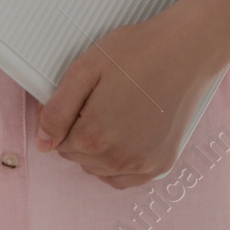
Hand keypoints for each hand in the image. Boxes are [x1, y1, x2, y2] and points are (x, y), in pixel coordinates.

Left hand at [35, 0, 229, 188]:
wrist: (186, 51)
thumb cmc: (137, 53)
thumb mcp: (85, 70)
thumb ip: (57, 110)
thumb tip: (42, 143)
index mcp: (93, 135)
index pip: (57, 143)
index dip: (63, 119)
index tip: (79, 98)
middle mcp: (118, 158)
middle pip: (78, 157)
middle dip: (79, 133)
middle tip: (99, 100)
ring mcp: (142, 164)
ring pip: (100, 169)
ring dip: (98, 150)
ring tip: (115, 113)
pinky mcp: (161, 164)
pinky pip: (126, 178)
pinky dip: (119, 163)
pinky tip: (125, 136)